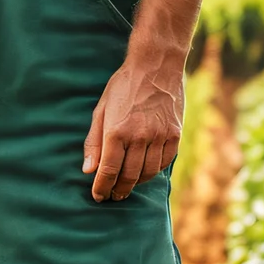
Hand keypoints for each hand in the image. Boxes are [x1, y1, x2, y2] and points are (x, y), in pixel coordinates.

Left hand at [83, 55, 183, 201]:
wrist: (156, 66)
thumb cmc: (123, 86)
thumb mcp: (101, 110)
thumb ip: (94, 142)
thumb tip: (88, 170)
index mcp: (117, 131)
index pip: (108, 171)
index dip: (102, 188)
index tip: (98, 196)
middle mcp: (139, 137)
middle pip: (128, 176)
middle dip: (118, 190)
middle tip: (113, 196)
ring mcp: (159, 136)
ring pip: (148, 173)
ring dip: (136, 184)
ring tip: (127, 187)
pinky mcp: (175, 134)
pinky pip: (164, 162)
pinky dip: (154, 171)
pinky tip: (145, 172)